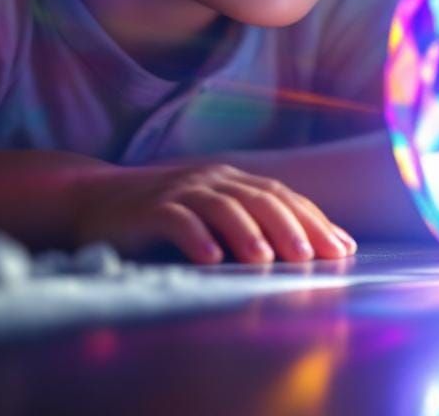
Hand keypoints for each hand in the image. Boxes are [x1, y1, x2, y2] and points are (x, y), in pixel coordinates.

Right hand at [69, 162, 356, 264]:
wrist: (96, 200)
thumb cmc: (163, 213)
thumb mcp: (210, 214)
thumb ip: (249, 225)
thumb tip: (302, 250)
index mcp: (233, 180)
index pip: (282, 196)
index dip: (314, 219)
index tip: (343, 248)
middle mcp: (212, 179)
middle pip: (261, 198)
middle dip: (291, 227)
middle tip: (315, 256)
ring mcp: (181, 190)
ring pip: (223, 206)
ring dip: (248, 232)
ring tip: (267, 259)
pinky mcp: (149, 208)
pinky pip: (176, 219)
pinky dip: (195, 238)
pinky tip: (210, 258)